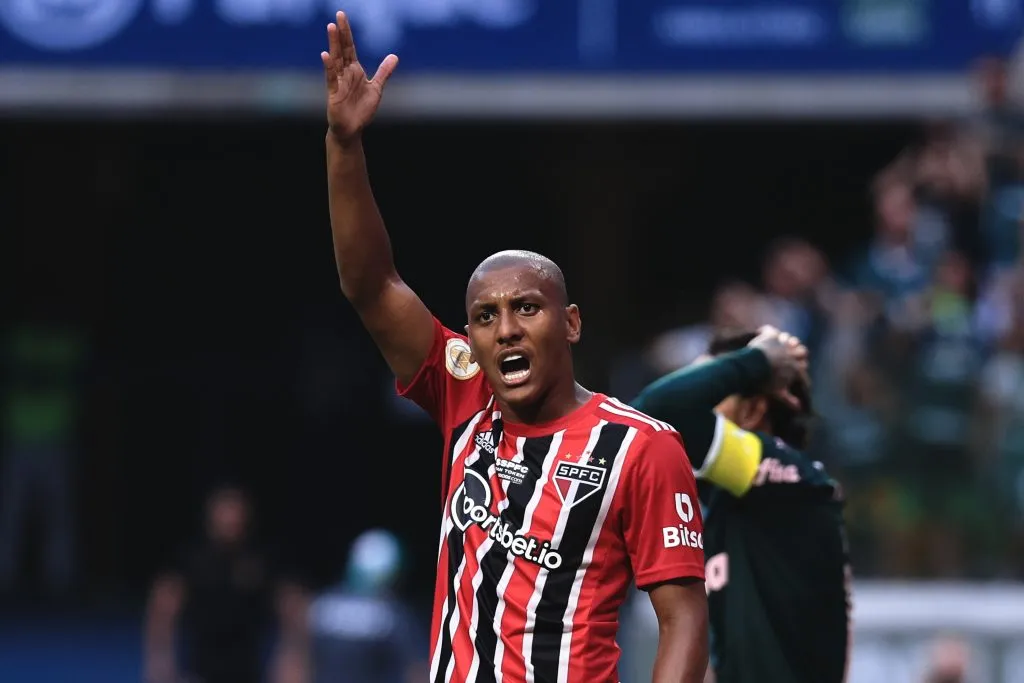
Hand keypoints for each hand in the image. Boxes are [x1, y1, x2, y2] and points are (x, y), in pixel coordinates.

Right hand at [321, 11, 398, 145]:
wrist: (352, 129)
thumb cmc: (362, 110)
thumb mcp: (376, 88)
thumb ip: (384, 72)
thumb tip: (394, 56)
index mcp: (354, 70)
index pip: (349, 47)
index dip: (347, 33)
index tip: (342, 16)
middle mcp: (345, 73)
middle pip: (342, 49)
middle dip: (341, 33)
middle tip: (339, 16)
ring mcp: (338, 82)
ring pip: (336, 60)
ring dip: (333, 44)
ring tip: (331, 28)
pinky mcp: (334, 94)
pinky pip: (331, 78)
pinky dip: (329, 67)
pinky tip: (326, 56)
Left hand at [748, 325, 808, 409]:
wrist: (752, 369)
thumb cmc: (764, 383)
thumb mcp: (776, 392)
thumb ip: (788, 399)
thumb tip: (799, 407)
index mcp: (795, 367)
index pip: (804, 365)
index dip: (801, 365)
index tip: (798, 367)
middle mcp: (791, 354)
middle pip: (802, 350)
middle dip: (798, 351)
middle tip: (792, 353)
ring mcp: (781, 344)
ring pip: (789, 338)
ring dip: (786, 340)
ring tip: (781, 341)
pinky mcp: (769, 336)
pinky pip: (771, 330)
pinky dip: (767, 330)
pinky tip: (764, 331)